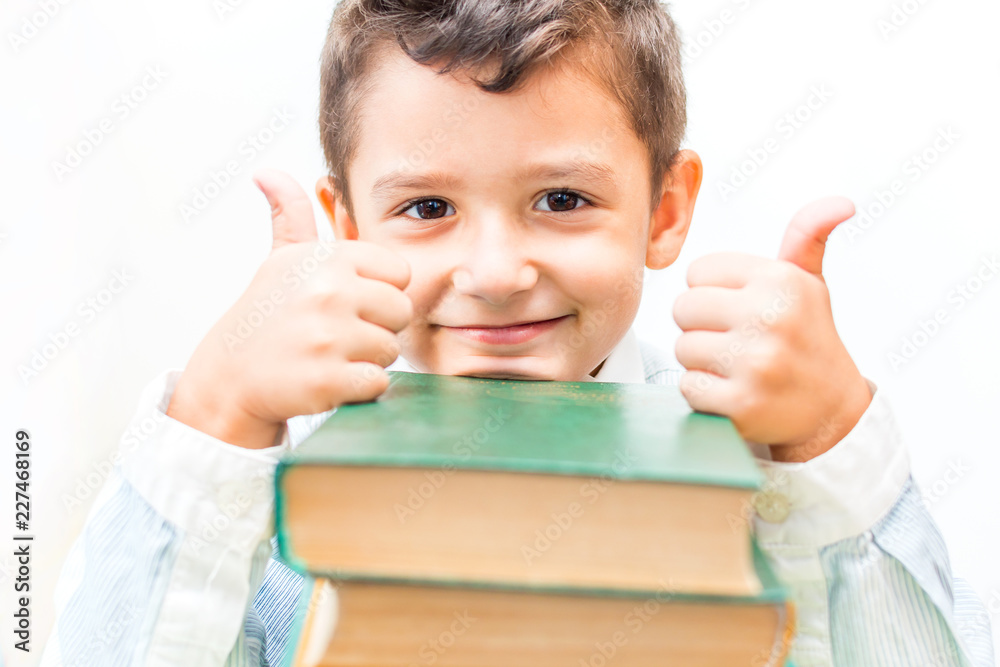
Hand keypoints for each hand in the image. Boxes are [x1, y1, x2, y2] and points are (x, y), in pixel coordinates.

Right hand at [166, 169, 412, 448]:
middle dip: (377, 327)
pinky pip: (377, 382)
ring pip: (391, 350)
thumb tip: (266, 171)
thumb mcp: (280, 261)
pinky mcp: (328, 380)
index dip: (378, 292)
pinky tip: (327, 380)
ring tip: (328, 357)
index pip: (400, 273)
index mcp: (328, 259)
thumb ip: (290, 215)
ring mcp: (329, 337)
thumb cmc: (267, 317)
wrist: (229, 379)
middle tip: (337, 335)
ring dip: (366, 360)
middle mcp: (329, 291)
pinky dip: (358, 388)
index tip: (345, 303)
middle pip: (402, 312)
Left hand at [672, 197, 871, 461]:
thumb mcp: (810, 283)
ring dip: (701, 361)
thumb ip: (807, 237)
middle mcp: (772, 317)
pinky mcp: (742, 402)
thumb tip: (841, 203)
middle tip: (735, 341)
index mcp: (781, 280)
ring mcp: (757, 362)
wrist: (832, 411)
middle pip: (683, 308)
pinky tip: (733, 391)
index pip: (698, 272)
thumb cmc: (808, 338)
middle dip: (701, 326)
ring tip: (736, 366)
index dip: (712, 293)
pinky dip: (703, 393)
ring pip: (682, 348)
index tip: (740, 309)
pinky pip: (688, 386)